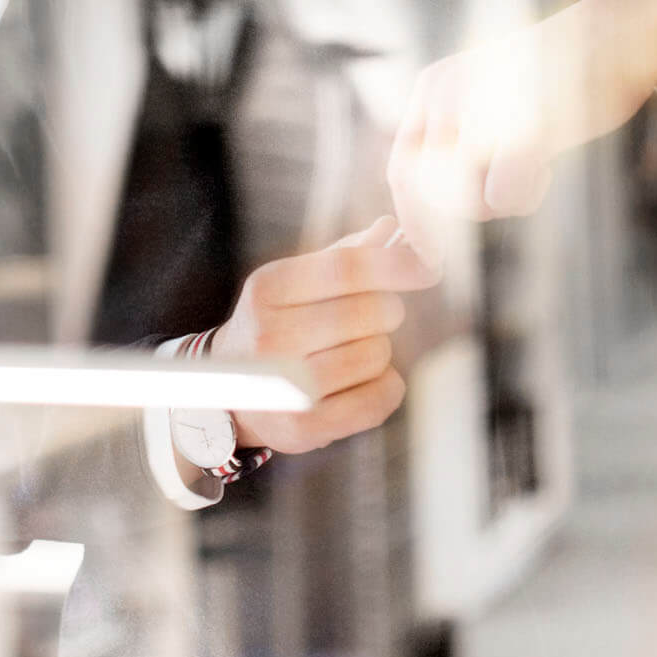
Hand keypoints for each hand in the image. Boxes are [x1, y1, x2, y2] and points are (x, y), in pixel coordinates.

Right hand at [209, 216, 441, 454]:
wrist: (229, 395)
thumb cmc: (276, 326)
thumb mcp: (295, 284)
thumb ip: (344, 256)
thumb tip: (390, 229)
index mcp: (267, 288)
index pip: (346, 268)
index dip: (396, 265)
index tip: (427, 266)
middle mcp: (269, 336)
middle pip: (369, 312)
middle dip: (387, 310)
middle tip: (372, 317)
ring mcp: (284, 387)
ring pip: (376, 355)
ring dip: (381, 350)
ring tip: (355, 351)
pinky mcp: (303, 428)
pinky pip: (378, 400)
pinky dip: (387, 387)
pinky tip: (368, 381)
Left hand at [388, 0, 656, 266]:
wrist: (616, 33)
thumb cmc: (558, 77)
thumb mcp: (490, 98)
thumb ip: (459, 141)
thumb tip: (433, 213)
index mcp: (432, 88)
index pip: (402, 171)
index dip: (416, 220)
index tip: (437, 253)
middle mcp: (445, 94)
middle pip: (428, 192)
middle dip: (462, 214)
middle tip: (506, 193)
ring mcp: (479, 108)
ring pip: (463, 198)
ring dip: (500, 203)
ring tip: (534, 167)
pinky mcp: (523, 123)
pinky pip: (501, 195)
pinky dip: (524, 196)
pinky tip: (546, 168)